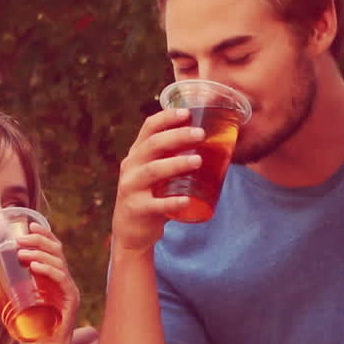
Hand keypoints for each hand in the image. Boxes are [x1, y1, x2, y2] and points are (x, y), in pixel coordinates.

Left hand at [17, 226, 79, 343]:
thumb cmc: (27, 330)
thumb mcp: (4, 306)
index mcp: (51, 277)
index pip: (51, 248)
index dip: (43, 234)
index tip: (29, 223)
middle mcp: (63, 280)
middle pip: (56, 250)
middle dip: (39, 239)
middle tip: (21, 238)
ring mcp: (68, 290)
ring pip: (59, 262)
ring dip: (40, 253)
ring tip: (22, 252)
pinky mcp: (71, 301)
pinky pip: (62, 280)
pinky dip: (49, 270)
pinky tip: (35, 267)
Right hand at [113, 108, 204, 254]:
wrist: (131, 232)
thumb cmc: (151, 196)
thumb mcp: (156, 174)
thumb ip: (172, 159)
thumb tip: (212, 144)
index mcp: (137, 154)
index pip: (148, 128)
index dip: (166, 117)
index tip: (187, 112)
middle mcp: (131, 168)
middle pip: (152, 146)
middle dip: (177, 136)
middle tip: (201, 134)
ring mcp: (131, 189)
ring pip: (153, 171)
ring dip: (176, 163)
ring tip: (198, 161)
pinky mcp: (137, 210)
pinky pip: (155, 205)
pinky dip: (171, 202)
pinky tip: (186, 200)